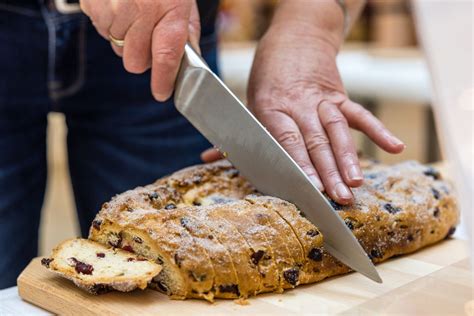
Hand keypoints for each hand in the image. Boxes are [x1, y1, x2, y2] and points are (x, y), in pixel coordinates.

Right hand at [80, 0, 199, 100]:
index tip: (162, 93)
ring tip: (133, 14)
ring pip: (116, 48)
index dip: (163, 80)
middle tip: (147, 39)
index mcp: (169, 11)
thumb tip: (191, 61)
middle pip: (135, 62)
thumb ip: (187, 31)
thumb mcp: (183, 0)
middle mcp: (141, 12)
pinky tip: (119, 6)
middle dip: (142, 58)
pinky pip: (100, 30)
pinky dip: (109, 24)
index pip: (165, 57)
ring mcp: (113, 8)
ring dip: (125, 39)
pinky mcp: (93, 4)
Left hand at [244, 24, 404, 203]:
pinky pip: (360, 114)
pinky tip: (394, 147)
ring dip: (348, 157)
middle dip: (327, 171)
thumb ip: (235, 133)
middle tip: (338, 197)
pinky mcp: (339, 96)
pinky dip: (377, 130)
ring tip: (356, 182)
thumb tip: (210, 159)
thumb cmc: (267, 76)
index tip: (308, 188)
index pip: (286, 141)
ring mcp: (322, 99)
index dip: (299, 165)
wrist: (295, 37)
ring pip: (337, 130)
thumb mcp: (249, 102)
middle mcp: (298, 104)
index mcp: (271, 107)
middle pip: (315, 141)